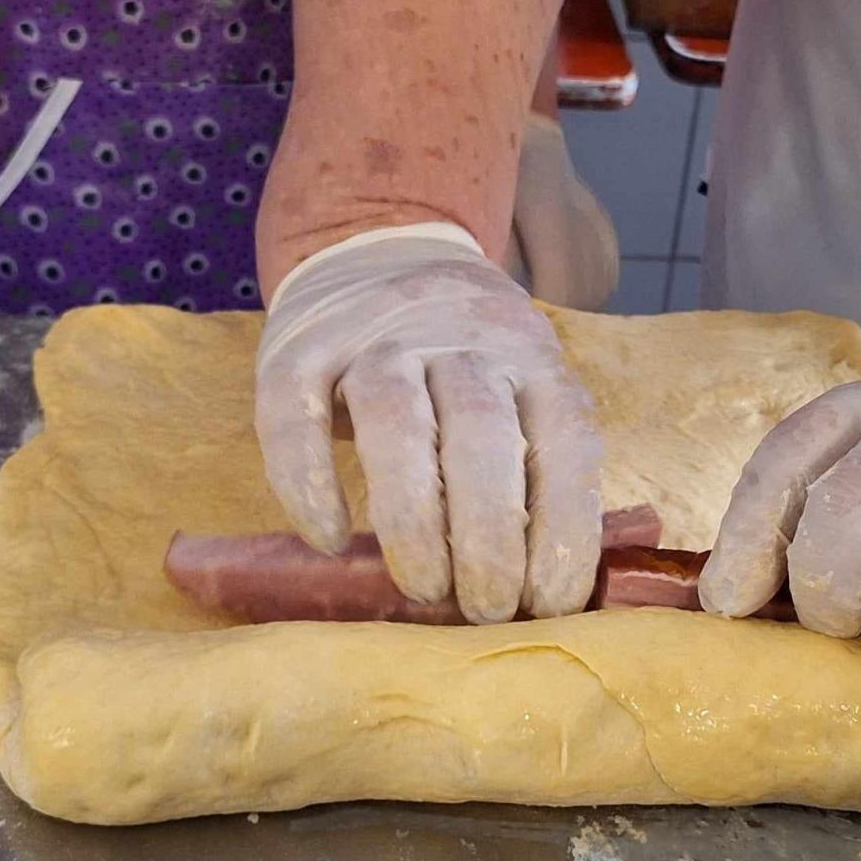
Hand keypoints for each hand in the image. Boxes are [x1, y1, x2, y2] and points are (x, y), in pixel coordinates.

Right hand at [256, 222, 603, 622]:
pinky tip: (328, 539)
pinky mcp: (298, 348)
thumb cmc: (461, 360)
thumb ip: (536, 464)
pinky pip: (296, 417)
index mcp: (531, 356)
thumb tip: (554, 592)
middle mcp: (458, 338)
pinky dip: (309, 483)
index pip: (563, 440)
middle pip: (481, 434)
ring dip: (413, 518)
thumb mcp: (520, 386)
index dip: (563, 527)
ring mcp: (375, 338)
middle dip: (489, 535)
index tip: (550, 603)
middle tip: (485, 610)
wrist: (376, 249)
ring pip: (396, 421)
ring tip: (423, 590)